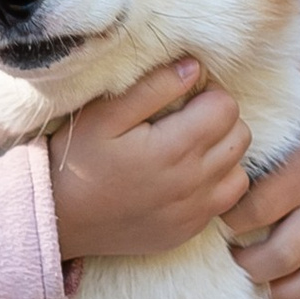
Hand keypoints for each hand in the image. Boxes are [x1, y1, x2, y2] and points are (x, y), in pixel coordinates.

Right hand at [49, 56, 250, 263]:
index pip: (226, 107)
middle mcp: (192, 183)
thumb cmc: (77, 162)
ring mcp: (194, 212)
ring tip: (188, 147)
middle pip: (240, 136)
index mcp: (173, 149)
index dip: (208, 92)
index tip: (184, 96)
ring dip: (222, 153)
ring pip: (240, 169)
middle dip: (219, 119)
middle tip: (186, 118)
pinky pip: (226, 201)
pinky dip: (216, 183)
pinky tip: (186, 176)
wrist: (59, 220)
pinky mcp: (190, 230)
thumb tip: (194, 68)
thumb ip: (151, 87)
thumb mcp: (103, 115)